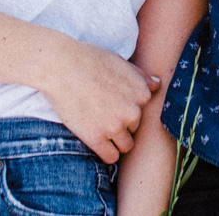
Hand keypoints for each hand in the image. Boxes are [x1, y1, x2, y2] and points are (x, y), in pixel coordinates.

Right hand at [40, 36, 159, 163]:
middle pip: (134, 128)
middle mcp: (133, 111)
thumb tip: (157, 84)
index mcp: (142, 92)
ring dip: (116, 140)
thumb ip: (141, 76)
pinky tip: (96, 142)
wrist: (61, 67)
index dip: (127, 108)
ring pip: (126, 145)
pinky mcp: (97, 139)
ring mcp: (115, 126)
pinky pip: (111, 157)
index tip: (113, 103)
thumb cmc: (88, 60)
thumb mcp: (120, 62)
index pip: (143, 110)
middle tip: (102, 112)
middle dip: (121, 123)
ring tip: (100, 128)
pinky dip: (106, 152)